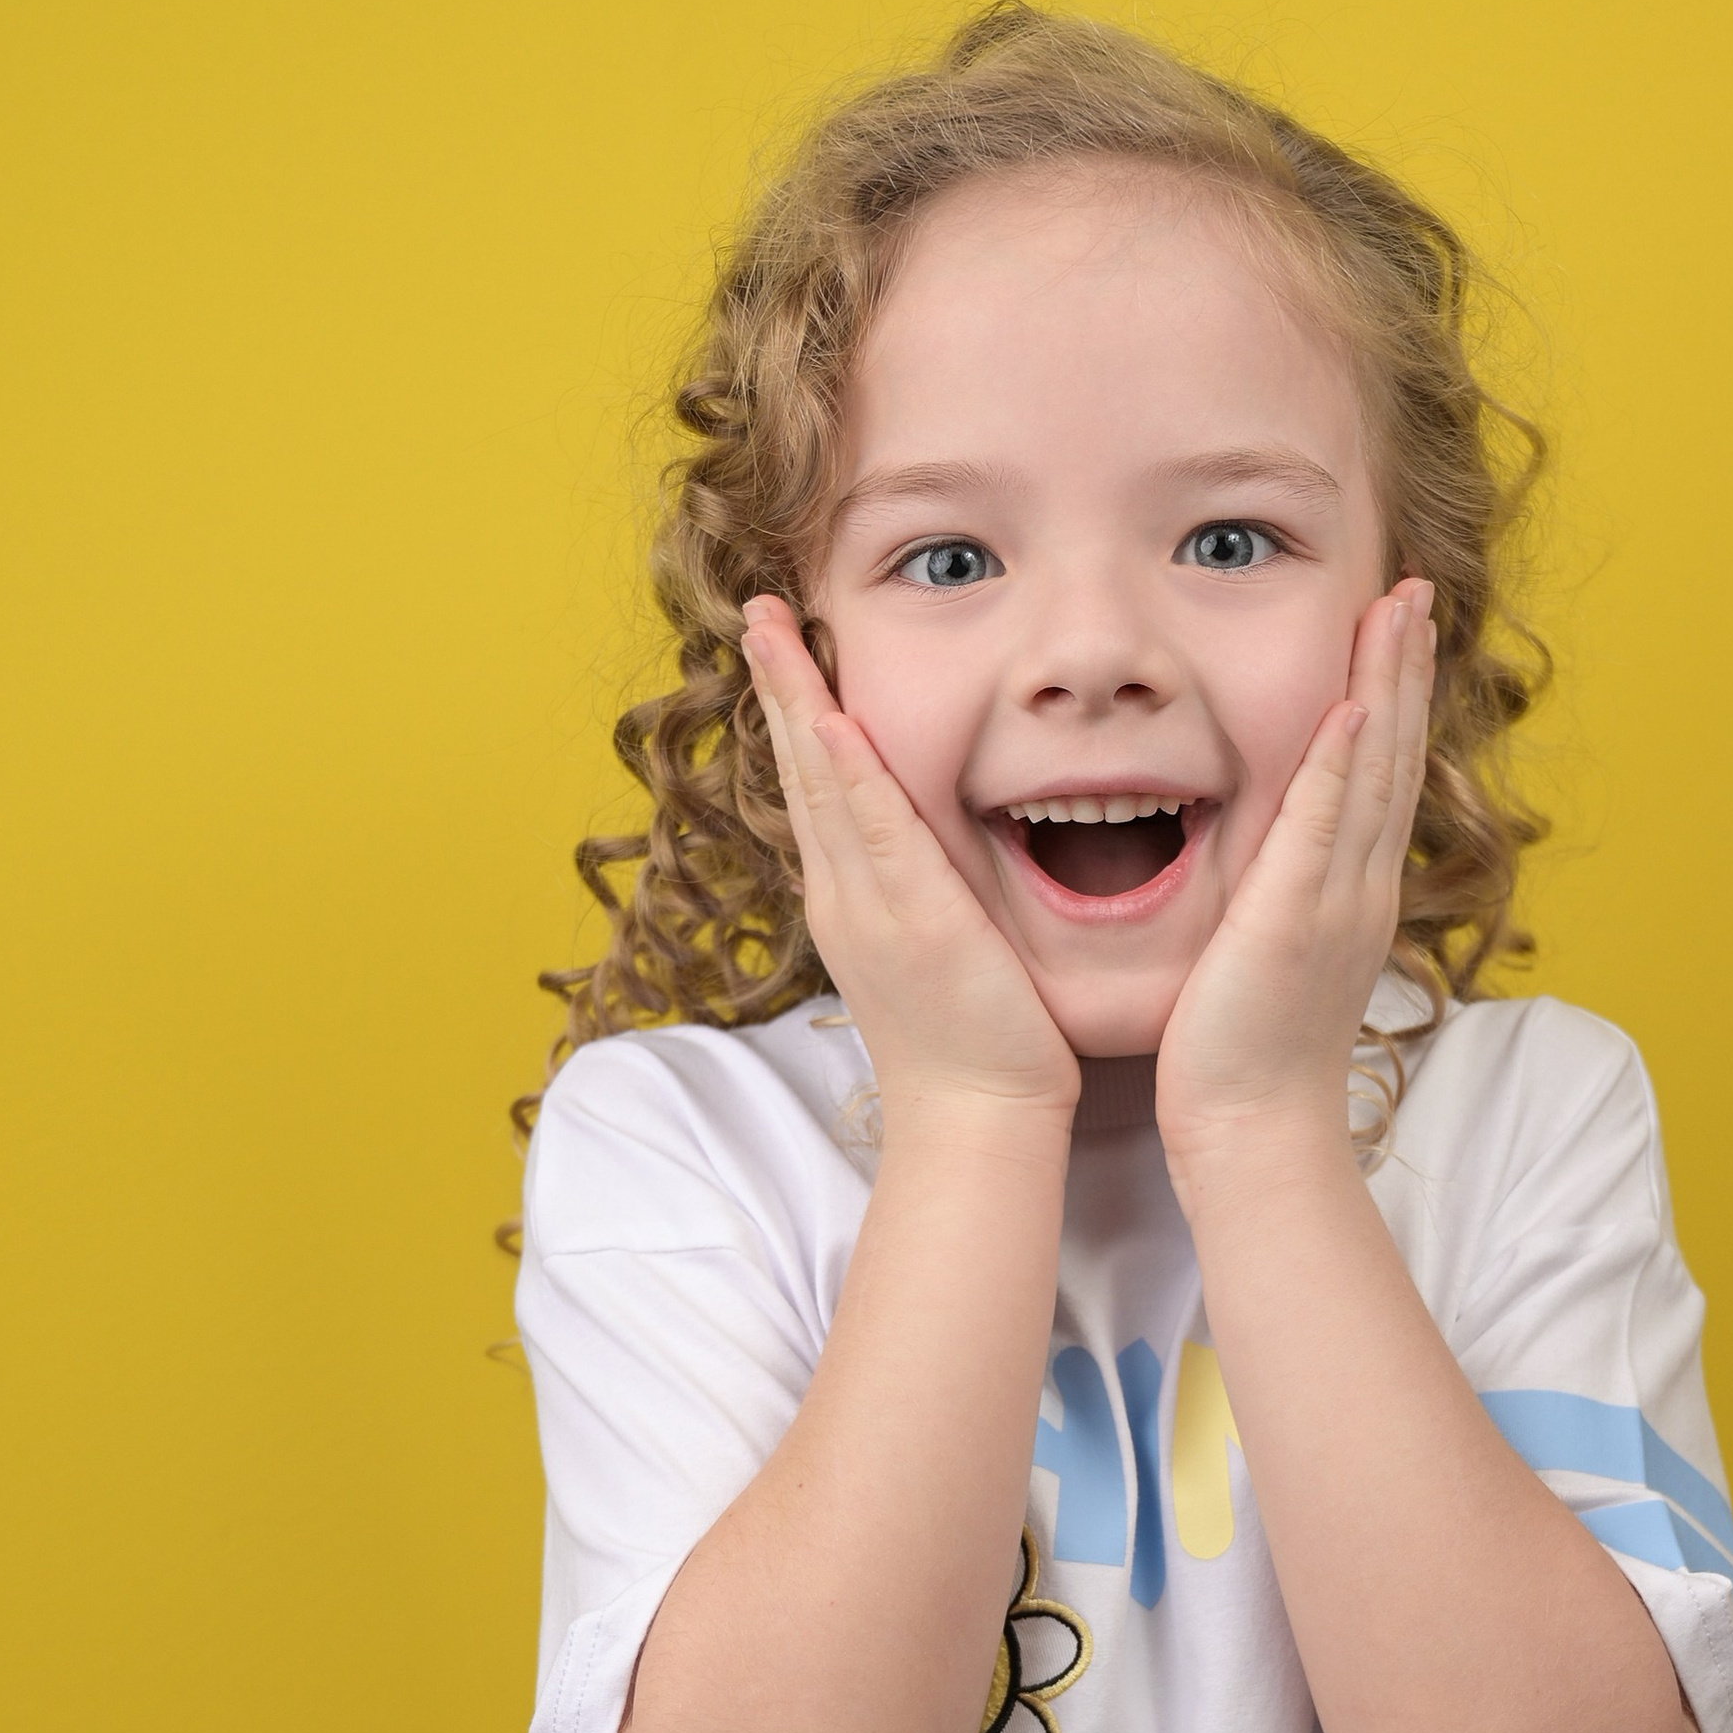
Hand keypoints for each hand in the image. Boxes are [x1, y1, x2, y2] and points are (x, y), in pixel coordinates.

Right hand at [740, 598, 1079, 1134]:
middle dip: (779, 686)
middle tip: (757, 611)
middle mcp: (844, 895)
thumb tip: (929, 858)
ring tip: (773, 631)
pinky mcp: (914, 921)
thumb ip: (924, 896)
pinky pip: (876, 833)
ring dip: (799, 702)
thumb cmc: (974, 1047)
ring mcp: (869, 907)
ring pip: (823, 785)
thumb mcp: (937, 953)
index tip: (782, 650)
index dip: (797, 713)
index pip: (816, 787)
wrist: (975, 1122)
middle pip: (801, 770)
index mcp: (851, 900)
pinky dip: (851, 775)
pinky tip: (835, 721)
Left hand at [1154, 579, 1434, 1183]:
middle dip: (1406, 666)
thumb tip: (1265, 865)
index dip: (1394, 698)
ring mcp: (1338, 900)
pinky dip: (1345, 763)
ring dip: (1389, 685)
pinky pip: (1327, 825)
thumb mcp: (1267, 957)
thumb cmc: (1242, 1057)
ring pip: (1375, 771)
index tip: (1396, 629)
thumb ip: (1275, 900)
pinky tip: (1352, 704)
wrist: (1252, 1132)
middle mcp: (1361, 887)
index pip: (1381, 775)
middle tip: (1412, 589)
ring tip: (1397, 609)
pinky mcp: (1297, 920)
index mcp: (1352, 893)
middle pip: (1395, 754)